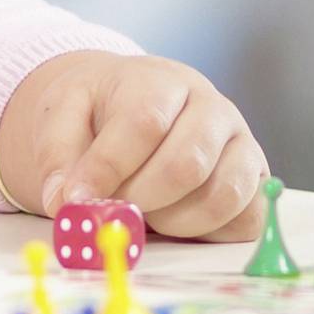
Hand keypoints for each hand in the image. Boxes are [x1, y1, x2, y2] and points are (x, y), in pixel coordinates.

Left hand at [0, 49, 266, 240]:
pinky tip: (176, 222)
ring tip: (144, 213)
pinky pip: (248, 218)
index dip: (109, 166)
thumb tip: (60, 201)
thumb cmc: (101, 110)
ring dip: (176, 221)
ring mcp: (242, 144)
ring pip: (223, 195)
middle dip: (142, 199)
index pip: (144, 122)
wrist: (136, 101)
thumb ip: (57, 154)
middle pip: (187, 164)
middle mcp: (212, 108)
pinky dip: (210, 232)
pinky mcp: (256, 182)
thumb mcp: (64, 113)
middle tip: (113, 211)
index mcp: (162, 81)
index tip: (77, 199)